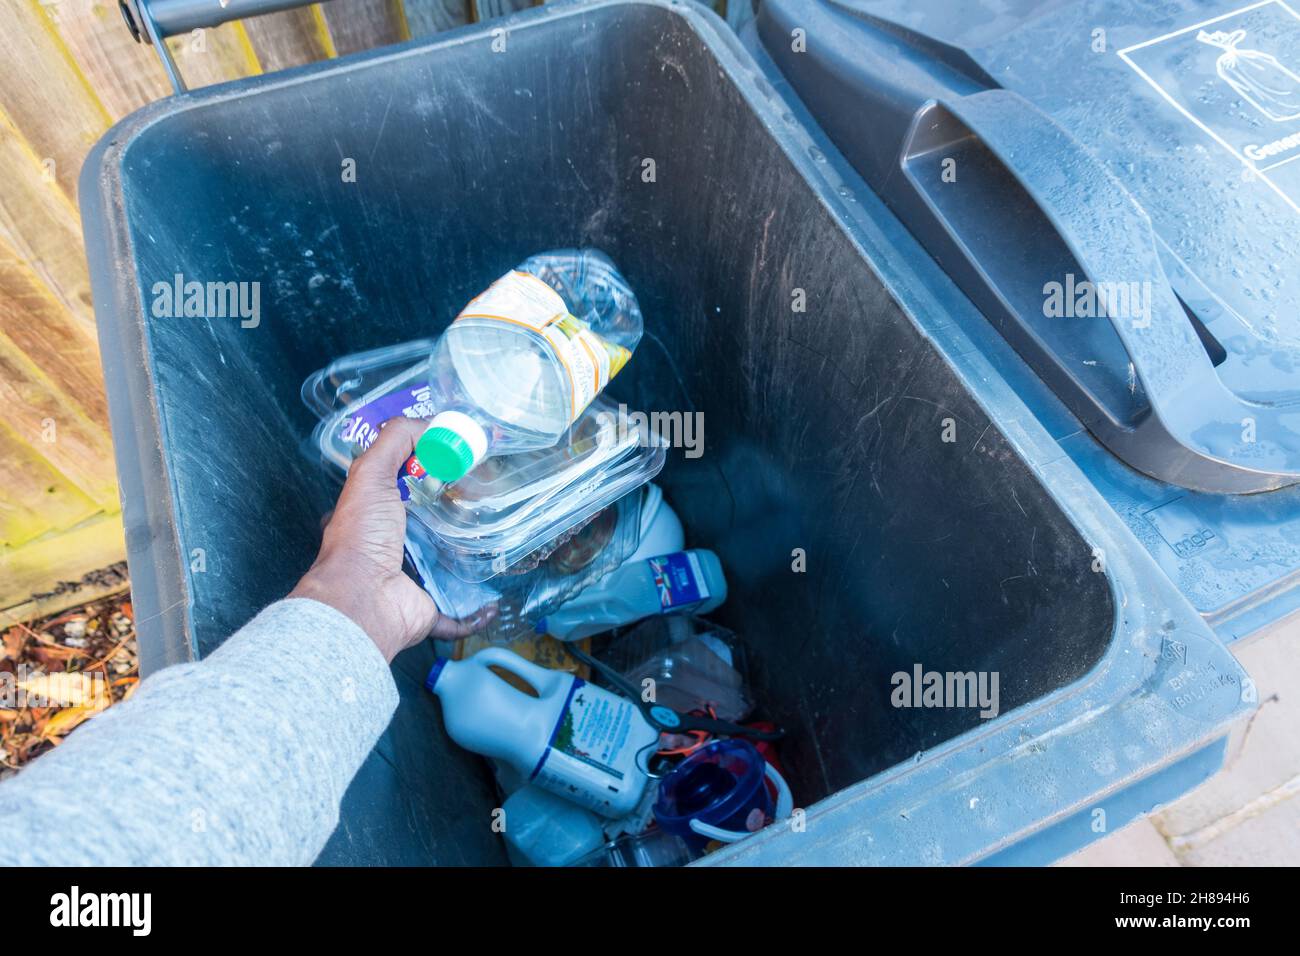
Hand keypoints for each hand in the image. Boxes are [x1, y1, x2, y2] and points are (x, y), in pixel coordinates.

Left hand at [290, 417, 486, 661]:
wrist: (362, 599)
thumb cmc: (361, 537)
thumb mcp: (371, 474)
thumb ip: (394, 441)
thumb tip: (430, 424)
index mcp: (375, 515)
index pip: (403, 486)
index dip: (429, 468)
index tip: (463, 455)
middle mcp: (392, 546)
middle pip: (430, 522)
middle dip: (457, 509)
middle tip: (490, 492)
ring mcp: (412, 579)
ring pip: (447, 563)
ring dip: (469, 555)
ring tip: (500, 535)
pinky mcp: (430, 608)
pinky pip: (459, 612)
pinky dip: (477, 611)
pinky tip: (495, 601)